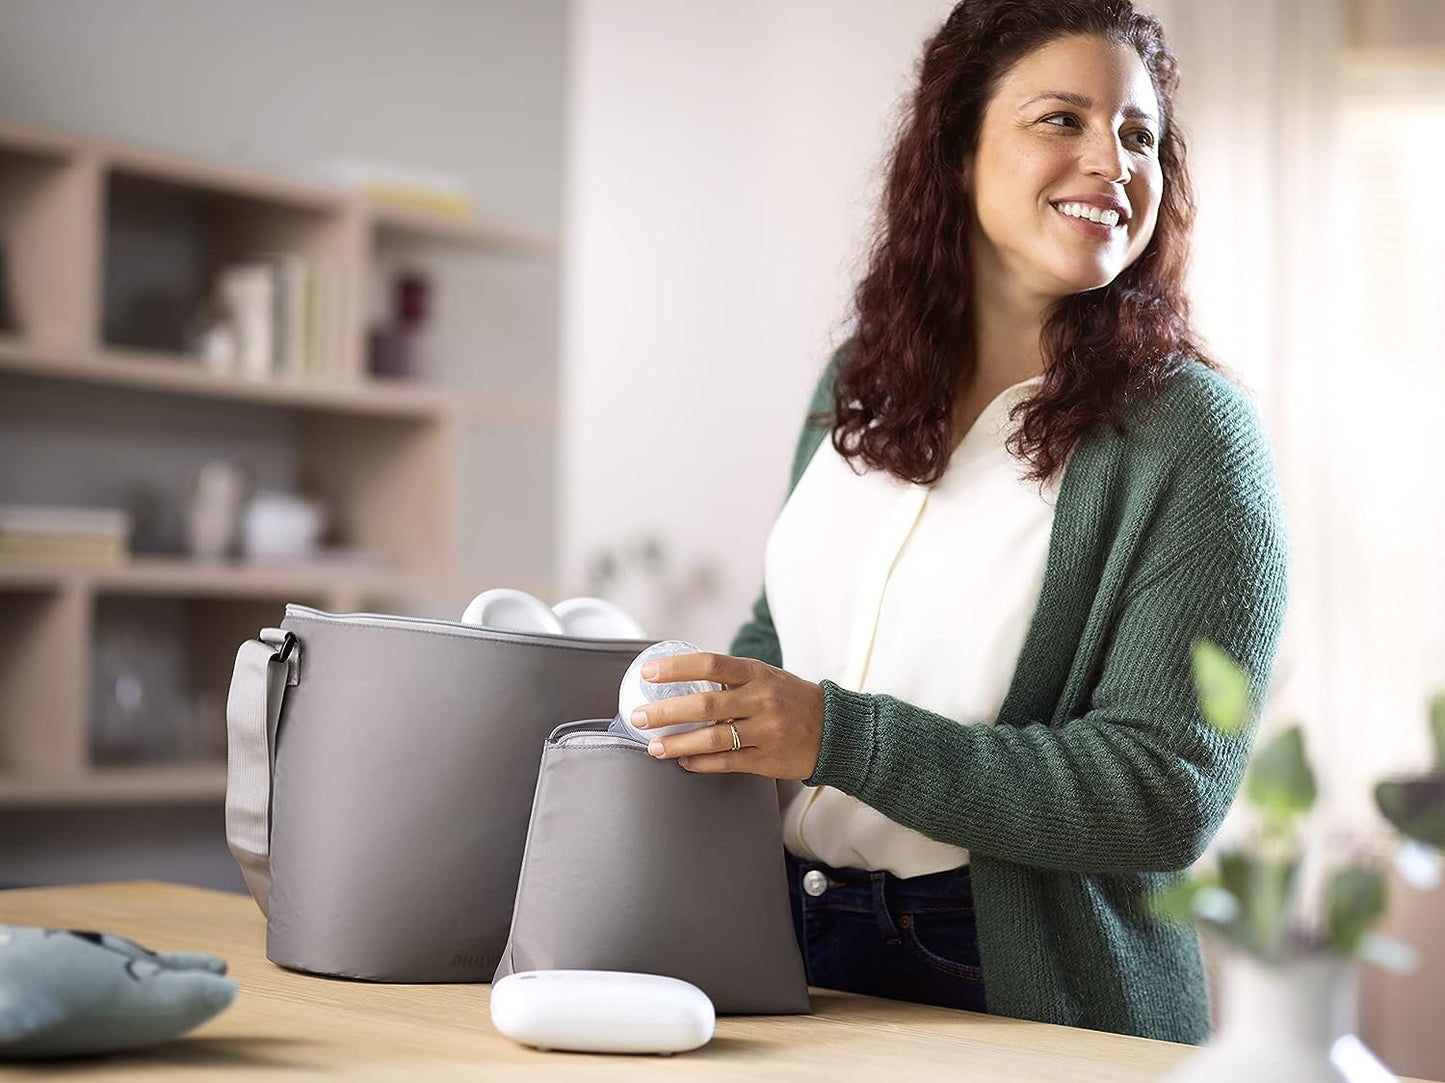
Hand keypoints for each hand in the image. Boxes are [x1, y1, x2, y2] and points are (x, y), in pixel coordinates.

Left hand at [631, 652, 824, 779]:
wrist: (836, 730)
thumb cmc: (794, 700)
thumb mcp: (767, 677)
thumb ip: (732, 678)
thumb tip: (683, 678)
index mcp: (757, 673)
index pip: (710, 664)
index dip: (676, 668)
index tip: (648, 673)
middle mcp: (761, 700)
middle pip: (704, 705)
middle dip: (664, 711)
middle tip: (638, 716)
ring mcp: (765, 731)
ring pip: (711, 738)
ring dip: (676, 743)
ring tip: (653, 746)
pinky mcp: (767, 759)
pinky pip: (726, 762)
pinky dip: (700, 763)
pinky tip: (683, 761)